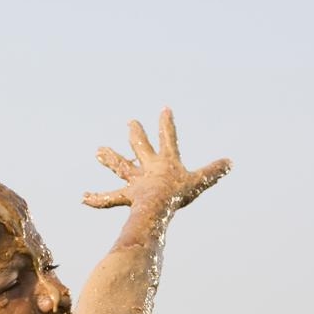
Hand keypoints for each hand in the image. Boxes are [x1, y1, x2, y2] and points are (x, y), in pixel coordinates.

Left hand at [84, 108, 230, 212]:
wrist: (158, 205)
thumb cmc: (179, 194)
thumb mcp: (199, 181)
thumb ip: (213, 171)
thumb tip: (230, 162)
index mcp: (165, 161)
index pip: (168, 138)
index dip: (167, 123)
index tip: (165, 109)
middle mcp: (148, 168)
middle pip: (141, 147)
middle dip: (136, 134)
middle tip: (130, 122)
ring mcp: (135, 181)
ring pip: (121, 168)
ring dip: (110, 158)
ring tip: (98, 152)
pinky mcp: (126, 196)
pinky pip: (109, 199)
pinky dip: (96, 199)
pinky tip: (83, 198)